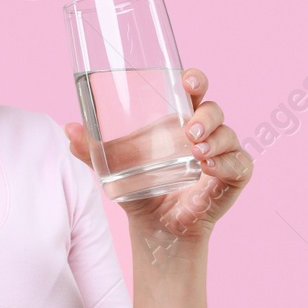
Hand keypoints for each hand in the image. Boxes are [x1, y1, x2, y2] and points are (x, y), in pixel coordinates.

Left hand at [64, 67, 251, 244]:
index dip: (194, 80)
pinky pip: (239, 164)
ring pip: (228, 134)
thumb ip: (89, 150)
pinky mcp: (233, 177)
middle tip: (188, 129)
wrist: (155, 227)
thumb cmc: (139, 189)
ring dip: (214, 139)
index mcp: (178, 120)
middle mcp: (204, 132)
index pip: (193, 90)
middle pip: (213, 109)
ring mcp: (222, 153)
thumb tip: (68, 128)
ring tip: (197, 151)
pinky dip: (225, 163)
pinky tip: (209, 166)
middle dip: (204, 113)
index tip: (186, 81)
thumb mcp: (111, 169)